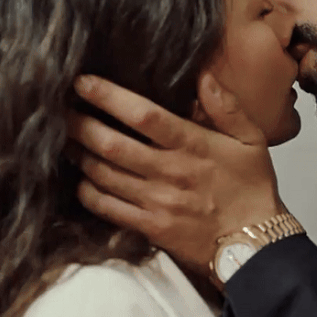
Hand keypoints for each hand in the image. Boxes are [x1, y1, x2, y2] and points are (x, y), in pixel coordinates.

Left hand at [67, 73, 283, 275]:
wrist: (254, 240)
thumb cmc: (251, 186)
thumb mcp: (251, 139)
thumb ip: (227, 106)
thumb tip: (203, 76)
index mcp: (193, 146)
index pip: (144, 115)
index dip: (109, 97)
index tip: (84, 83)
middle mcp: (169, 172)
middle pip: (113, 145)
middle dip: (81, 124)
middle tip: (62, 110)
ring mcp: (157, 202)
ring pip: (105, 175)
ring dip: (81, 155)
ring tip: (68, 140)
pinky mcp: (151, 226)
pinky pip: (109, 209)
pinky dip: (89, 193)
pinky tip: (82, 180)